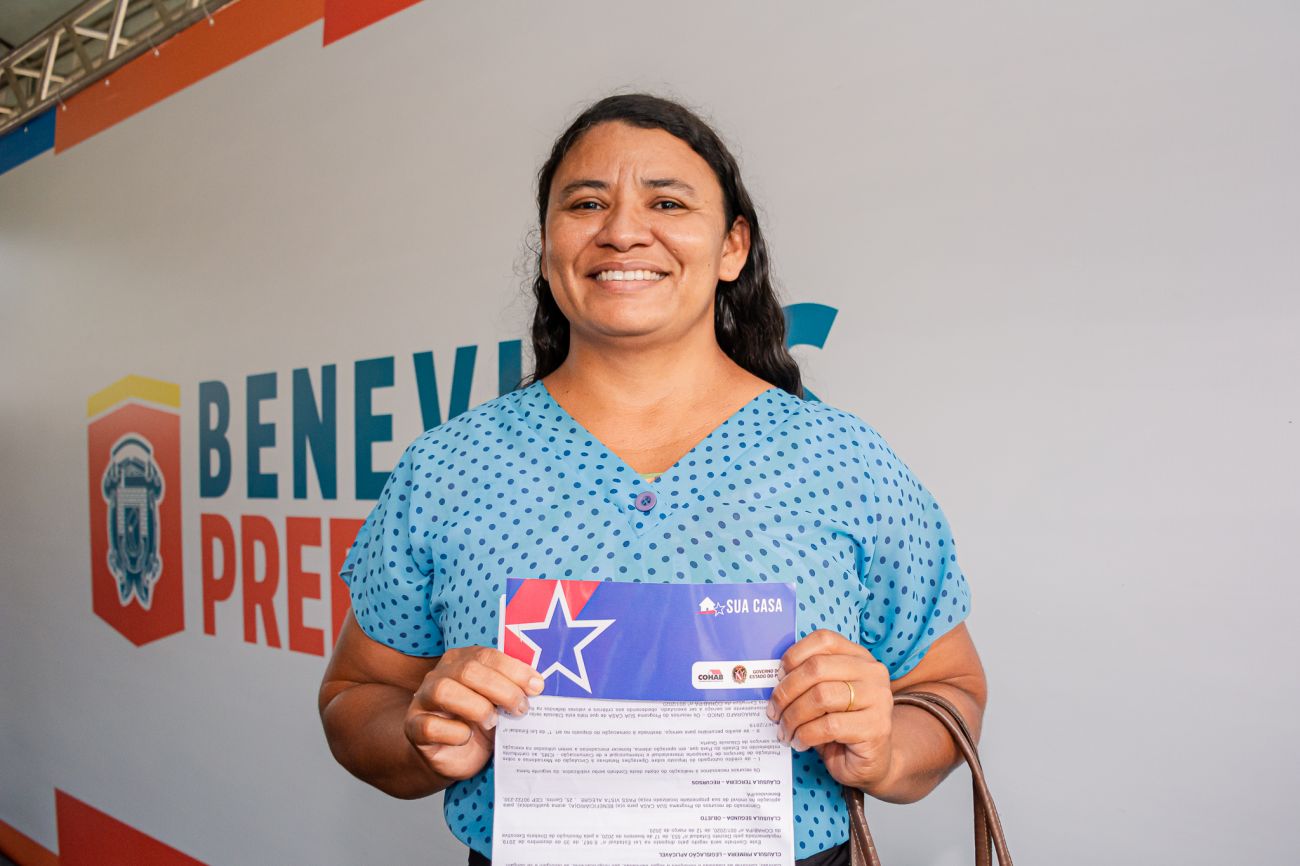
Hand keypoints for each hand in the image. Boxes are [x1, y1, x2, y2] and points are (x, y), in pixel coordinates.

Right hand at [404, 646, 544, 781]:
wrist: (452, 756)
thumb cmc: (480, 725)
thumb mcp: (498, 704)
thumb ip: (512, 689)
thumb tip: (539, 686)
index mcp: (462, 661)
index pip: (487, 655)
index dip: (514, 669)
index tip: (537, 687)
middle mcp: (440, 675)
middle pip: (468, 670)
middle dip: (501, 689)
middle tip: (520, 709)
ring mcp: (423, 700)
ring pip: (444, 691)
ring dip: (476, 707)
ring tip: (493, 722)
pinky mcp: (414, 728)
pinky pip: (429, 726)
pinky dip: (453, 732)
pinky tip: (467, 737)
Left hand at [766, 629, 894, 791]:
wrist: (871, 761)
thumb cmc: (841, 725)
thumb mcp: (824, 695)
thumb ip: (807, 680)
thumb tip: (773, 679)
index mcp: (858, 657)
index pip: (824, 639)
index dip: (794, 655)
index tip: (778, 677)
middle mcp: (872, 672)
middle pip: (817, 668)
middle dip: (786, 691)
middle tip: (774, 711)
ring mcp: (878, 699)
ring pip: (821, 697)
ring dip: (793, 717)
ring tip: (785, 731)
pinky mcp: (876, 727)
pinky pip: (829, 726)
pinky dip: (806, 735)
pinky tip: (800, 743)